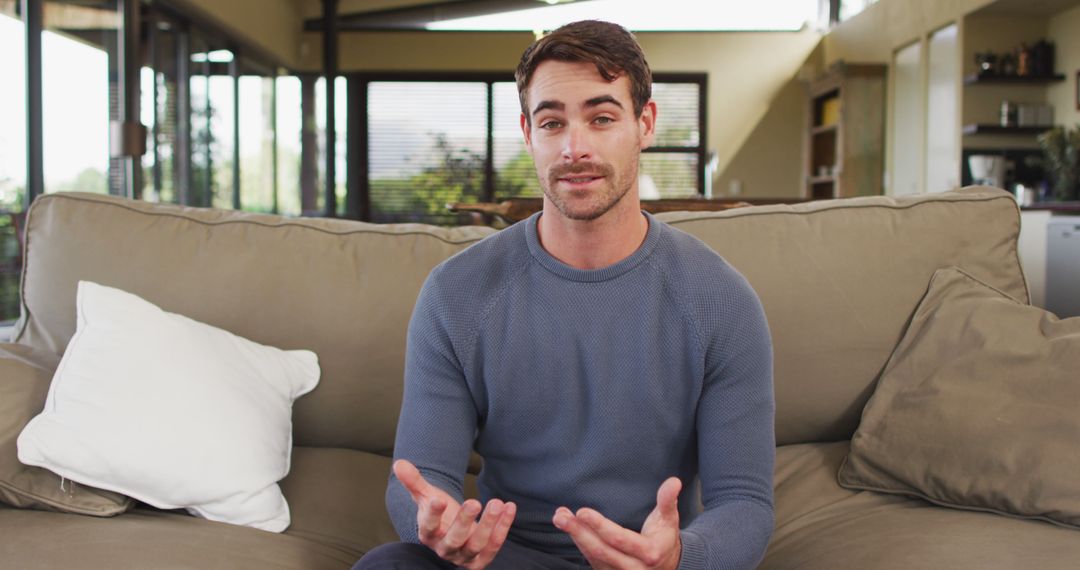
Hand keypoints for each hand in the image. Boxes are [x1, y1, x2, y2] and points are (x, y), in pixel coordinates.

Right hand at [394, 459, 516, 568]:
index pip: (428, 527)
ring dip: (488, 525)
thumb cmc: (441, 513)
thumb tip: (399, 464)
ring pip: (476, 545)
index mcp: (429, 535)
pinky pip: (494, 546)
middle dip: (464, 522)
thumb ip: (414, 482)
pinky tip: (509, 507)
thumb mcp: (427, 496)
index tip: (438, 499)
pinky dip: (503, 528)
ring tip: (496, 502)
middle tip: (475, 501)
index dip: (433, 515)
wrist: (455, 531)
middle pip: (454, 540)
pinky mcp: (482, 558)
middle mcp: (445, 549)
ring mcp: (464, 556)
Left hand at [552, 477, 682, 569]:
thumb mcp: (669, 519)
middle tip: (561, 516)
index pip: (619, 539)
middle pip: (600, 551)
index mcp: (648, 553)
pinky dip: (579, 543)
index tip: (582, 511)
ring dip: (575, 537)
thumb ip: (667, 501)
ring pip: (593, 556)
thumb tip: (674, 481)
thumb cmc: (664, 537)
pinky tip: (570, 527)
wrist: (666, 564)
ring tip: (560, 517)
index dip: (599, 526)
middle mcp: (632, 568)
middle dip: (579, 532)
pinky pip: (591, 559)